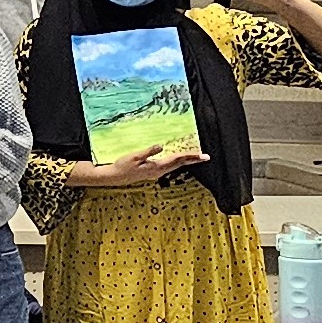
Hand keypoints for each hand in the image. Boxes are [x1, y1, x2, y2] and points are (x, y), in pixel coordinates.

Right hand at [67, 143, 205, 188]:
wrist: (116, 177)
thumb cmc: (123, 165)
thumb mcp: (135, 156)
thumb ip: (148, 151)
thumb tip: (160, 146)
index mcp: (157, 167)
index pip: (177, 160)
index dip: (190, 156)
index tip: (201, 155)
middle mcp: (160, 171)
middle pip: (180, 164)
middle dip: (193, 160)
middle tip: (206, 157)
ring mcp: (156, 172)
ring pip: (176, 166)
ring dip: (186, 161)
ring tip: (195, 157)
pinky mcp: (153, 171)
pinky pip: (169, 166)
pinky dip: (177, 162)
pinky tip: (178, 160)